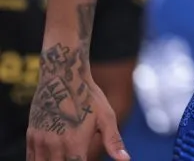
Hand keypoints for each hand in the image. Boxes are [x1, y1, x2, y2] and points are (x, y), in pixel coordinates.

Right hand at [26, 42, 128, 160]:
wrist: (63, 76)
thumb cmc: (89, 96)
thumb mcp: (106, 117)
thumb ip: (113, 141)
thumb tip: (125, 160)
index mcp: (75, 144)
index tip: (85, 159)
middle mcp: (55, 145)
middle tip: (77, 156)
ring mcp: (41, 141)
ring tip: (64, 156)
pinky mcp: (31, 135)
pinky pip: (31, 158)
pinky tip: (50, 158)